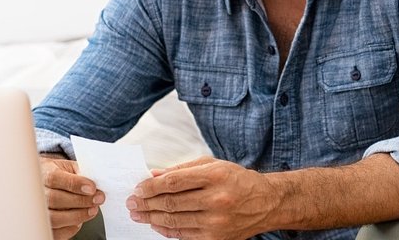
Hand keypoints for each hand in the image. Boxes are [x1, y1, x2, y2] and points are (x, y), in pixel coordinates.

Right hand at [39, 156, 104, 239]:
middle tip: (98, 199)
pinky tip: (80, 220)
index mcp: (45, 173)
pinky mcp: (44, 225)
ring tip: (92, 210)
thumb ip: (82, 174)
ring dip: (77, 216)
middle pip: (55, 199)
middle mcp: (38, 193)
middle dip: (80, 201)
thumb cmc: (63, 175)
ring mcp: (38, 211)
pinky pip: (56, 232)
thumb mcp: (72, 167)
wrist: (49, 182)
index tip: (92, 188)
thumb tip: (96, 185)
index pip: (55, 178)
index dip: (75, 184)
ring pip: (54, 218)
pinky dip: (71, 228)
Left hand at [126, 157, 282, 239]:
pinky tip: (156, 224)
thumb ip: (183, 169)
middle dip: (146, 203)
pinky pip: (183, 234)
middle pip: (170, 202)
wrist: (266, 203)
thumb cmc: (238, 181)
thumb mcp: (214, 165)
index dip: (151, 186)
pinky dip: (166, 230)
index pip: (174, 182)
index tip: (138, 188)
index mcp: (216, 176)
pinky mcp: (216, 238)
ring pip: (174, 220)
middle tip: (132, 203)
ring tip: (138, 214)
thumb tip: (154, 175)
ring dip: (151, 217)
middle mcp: (217, 199)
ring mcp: (216, 221)